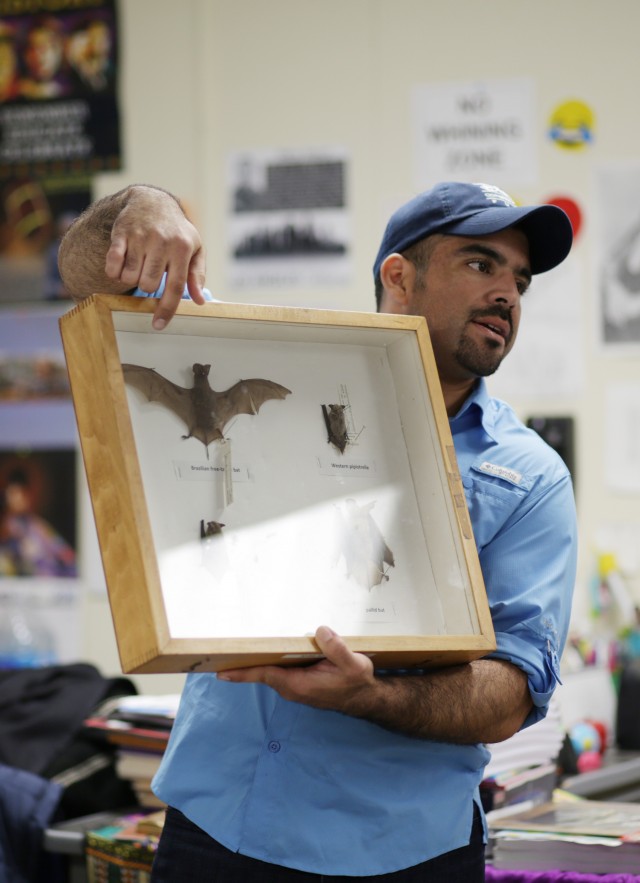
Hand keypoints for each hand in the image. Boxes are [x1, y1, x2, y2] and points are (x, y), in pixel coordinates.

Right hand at [105, 186, 206, 328]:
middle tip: (150, 271)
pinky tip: (120, 264)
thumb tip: (199, 302)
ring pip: (129, 277)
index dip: (166, 308)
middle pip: (148, 284)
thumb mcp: (194, 250)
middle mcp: (162, 241)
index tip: (158, 325)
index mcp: (182, 248)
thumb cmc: (176, 232)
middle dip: (147, 285)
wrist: (152, 202)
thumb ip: (196, 276)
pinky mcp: (121, 232)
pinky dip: (114, 271)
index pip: (175, 286)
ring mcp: (140, 236)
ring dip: (130, 278)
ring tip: (138, 264)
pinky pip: (112, 264)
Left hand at [217, 626, 377, 712]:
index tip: (221, 672)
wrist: (365, 698)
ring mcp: (294, 687)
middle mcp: (292, 688)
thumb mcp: (353, 664)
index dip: (243, 672)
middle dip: (241, 664)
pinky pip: (277, 671)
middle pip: (261, 672)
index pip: (265, 675)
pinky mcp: (299, 683)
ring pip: (269, 672)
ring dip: (253, 662)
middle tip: (216, 654)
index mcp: (299, 685)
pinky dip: (267, 662)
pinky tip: (262, 651)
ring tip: (233, 649)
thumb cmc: (357, 682)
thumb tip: (320, 631)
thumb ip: (336, 648)